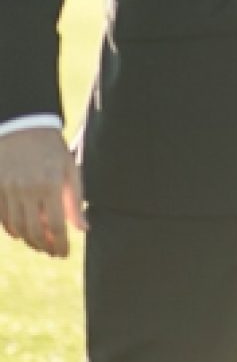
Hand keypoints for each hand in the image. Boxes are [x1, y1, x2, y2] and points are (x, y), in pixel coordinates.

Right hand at [0, 128, 85, 257]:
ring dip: (30, 241)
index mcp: (49, 185)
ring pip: (18, 229)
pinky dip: (13, 231)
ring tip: (41, 245)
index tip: (65, 253)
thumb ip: (75, 200)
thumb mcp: (69, 169)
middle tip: (53, 252)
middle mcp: (27, 191)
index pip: (56, 225)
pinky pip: (4, 219)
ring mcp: (9, 192)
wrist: (23, 127)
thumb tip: (83, 228)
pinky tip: (23, 234)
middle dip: (45, 247)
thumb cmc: (51, 148)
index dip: (60, 243)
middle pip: (34, 232)